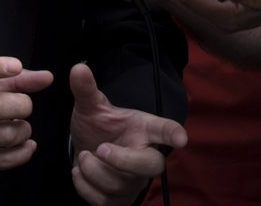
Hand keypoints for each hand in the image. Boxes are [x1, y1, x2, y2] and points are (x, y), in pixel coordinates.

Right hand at [0, 57, 53, 173]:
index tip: (15, 66)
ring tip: (21, 126)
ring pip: (2, 135)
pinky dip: (22, 153)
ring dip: (22, 130)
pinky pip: (1, 159)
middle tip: (23, 106)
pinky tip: (25, 145)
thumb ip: (12, 80)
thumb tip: (45, 77)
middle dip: (20, 105)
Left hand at [69, 63, 186, 205]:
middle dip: (124, 160)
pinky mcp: (118, 200)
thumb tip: (78, 67)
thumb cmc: (98, 127)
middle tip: (101, 148)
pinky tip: (79, 172)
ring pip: (120, 185)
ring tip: (84, 155)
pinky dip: (84, 186)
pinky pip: (103, 201)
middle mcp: (144, 157)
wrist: (86, 150)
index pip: (165, 130)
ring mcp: (133, 182)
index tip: (182, 139)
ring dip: (93, 170)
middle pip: (151, 166)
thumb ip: (86, 89)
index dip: (174, 134)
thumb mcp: (91, 107)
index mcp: (143, 130)